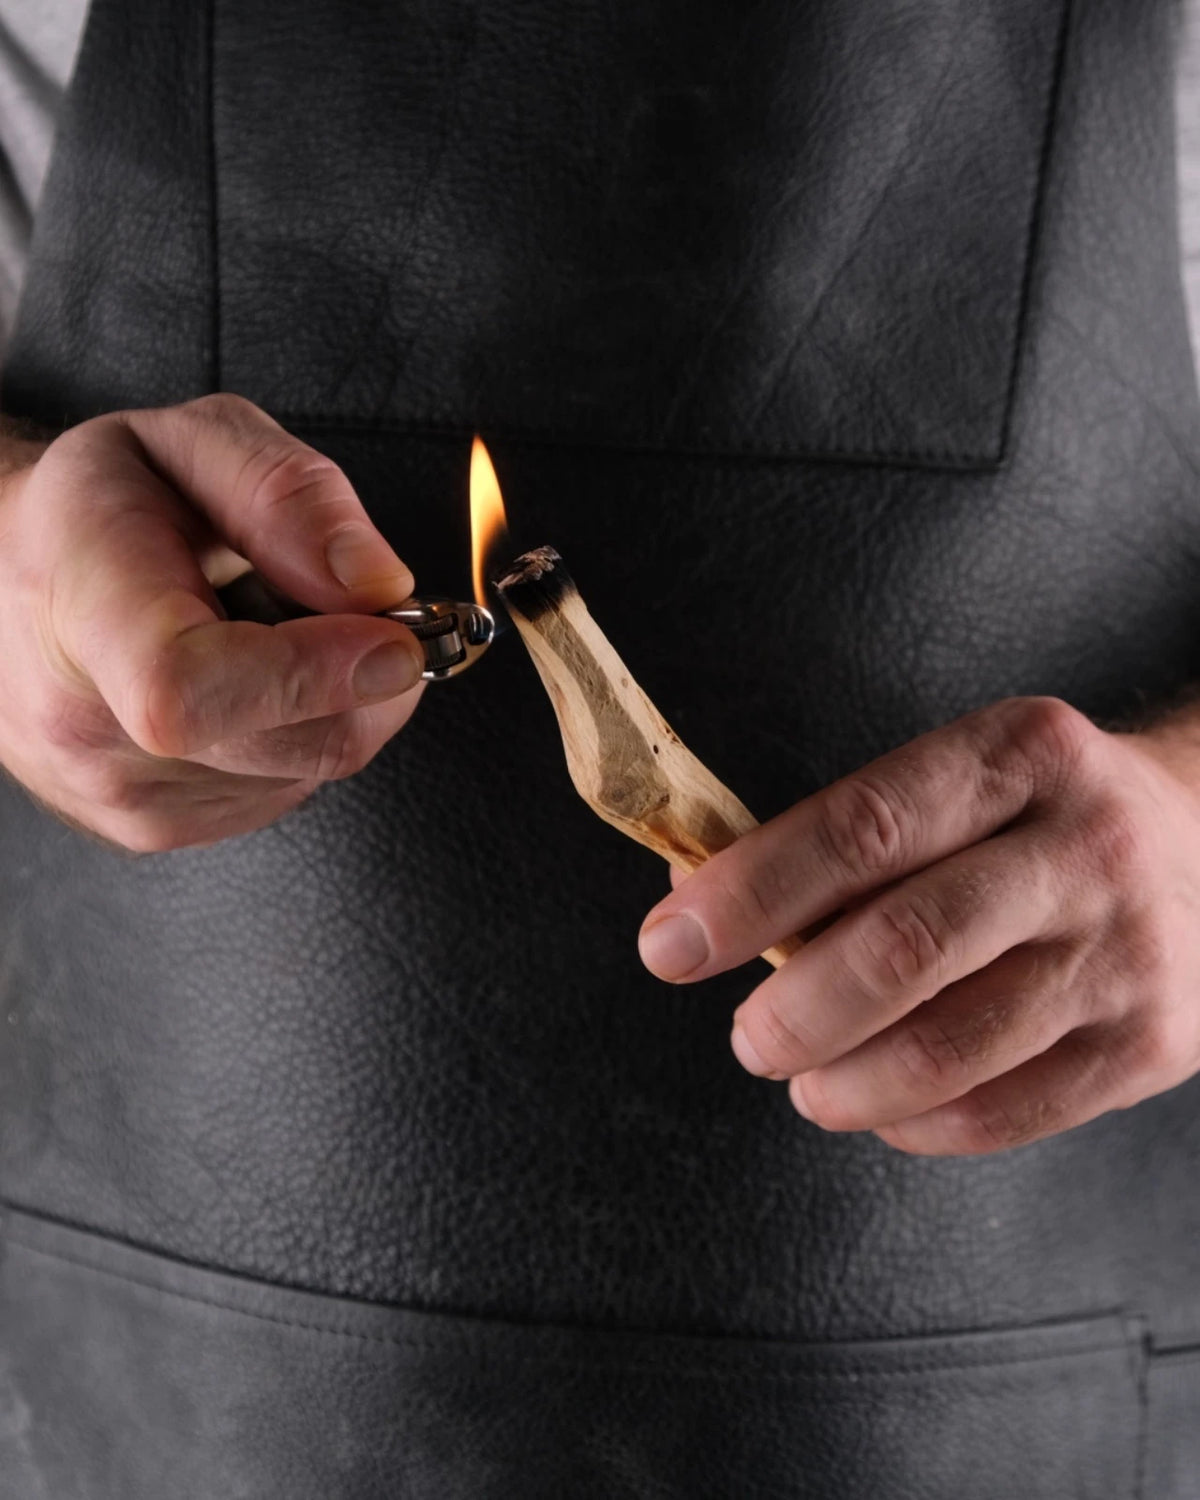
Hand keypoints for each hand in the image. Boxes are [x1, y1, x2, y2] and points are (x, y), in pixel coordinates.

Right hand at [0, 395, 425, 851]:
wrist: (13, 581)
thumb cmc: (100, 510)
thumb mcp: (190, 442)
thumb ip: (290, 494)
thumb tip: (378, 584)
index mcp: (82, 607)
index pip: (191, 687)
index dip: (313, 673)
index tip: (391, 637)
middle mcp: (85, 725)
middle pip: (290, 741)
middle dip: (363, 672)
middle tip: (334, 600)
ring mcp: (118, 794)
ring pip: (310, 768)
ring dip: (333, 699)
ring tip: (262, 634)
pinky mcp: (154, 829)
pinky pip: (287, 788)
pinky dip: (301, 731)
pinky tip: (248, 682)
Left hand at [638, 696, 1199, 1154]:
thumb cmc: (1038, 819)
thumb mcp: (960, 782)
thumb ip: (840, 839)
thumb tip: (695, 898)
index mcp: (1017, 755)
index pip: (863, 828)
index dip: (751, 893)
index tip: (670, 945)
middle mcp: (1084, 847)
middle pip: (905, 946)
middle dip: (794, 1010)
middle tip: (750, 1036)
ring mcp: (1127, 951)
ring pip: (951, 1049)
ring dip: (845, 1082)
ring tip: (804, 1080)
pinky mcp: (1151, 1045)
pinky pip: (1004, 1113)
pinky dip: (915, 1125)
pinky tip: (883, 1106)